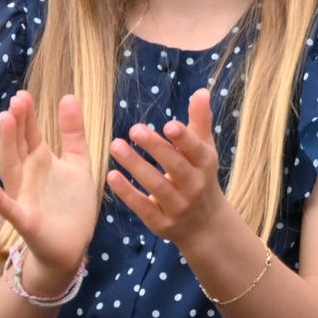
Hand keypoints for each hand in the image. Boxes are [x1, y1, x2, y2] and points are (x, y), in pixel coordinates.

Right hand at [0, 91, 97, 289]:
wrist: (72, 245)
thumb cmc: (71, 204)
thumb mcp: (78, 163)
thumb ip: (72, 133)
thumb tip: (68, 96)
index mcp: (39, 159)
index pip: (30, 132)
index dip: (27, 115)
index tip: (23, 94)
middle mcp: (26, 174)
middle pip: (17, 145)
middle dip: (16, 124)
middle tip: (16, 101)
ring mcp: (22, 195)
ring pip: (10, 168)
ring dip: (6, 146)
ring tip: (5, 123)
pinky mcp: (25, 220)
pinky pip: (8, 208)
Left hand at [106, 88, 231, 246]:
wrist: (206, 226)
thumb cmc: (199, 176)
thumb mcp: (203, 150)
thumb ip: (199, 121)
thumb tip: (201, 91)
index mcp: (205, 165)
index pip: (196, 150)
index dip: (184, 139)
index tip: (168, 125)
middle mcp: (194, 186)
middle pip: (175, 166)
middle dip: (156, 148)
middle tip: (134, 129)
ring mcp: (178, 207)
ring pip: (157, 186)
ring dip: (136, 166)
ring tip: (115, 145)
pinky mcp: (161, 223)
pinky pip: (143, 208)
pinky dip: (127, 193)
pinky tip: (111, 175)